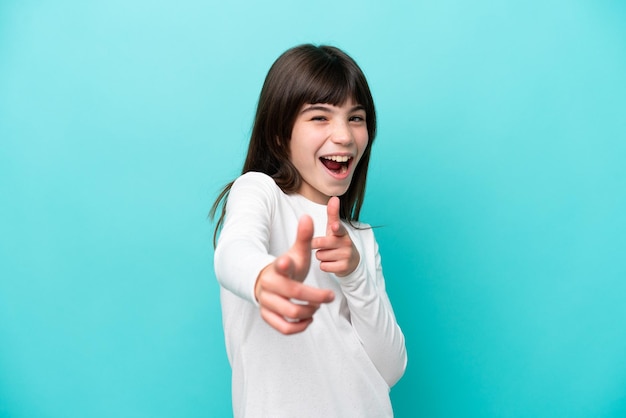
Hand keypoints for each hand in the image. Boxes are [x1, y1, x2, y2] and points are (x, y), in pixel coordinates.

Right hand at [255, 215, 334, 334]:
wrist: (265, 282)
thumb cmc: (286, 267)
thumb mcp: (296, 253)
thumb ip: (304, 237)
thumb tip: (308, 217)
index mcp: (277, 267)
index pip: (278, 265)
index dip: (282, 264)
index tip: (285, 261)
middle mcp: (270, 286)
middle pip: (294, 295)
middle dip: (317, 297)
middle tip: (331, 295)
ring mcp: (267, 302)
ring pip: (291, 313)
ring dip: (309, 310)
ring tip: (317, 306)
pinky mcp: (267, 316)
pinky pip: (284, 327)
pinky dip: (299, 326)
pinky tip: (309, 318)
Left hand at [312, 196, 359, 276]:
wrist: (352, 261)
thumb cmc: (338, 241)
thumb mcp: (335, 228)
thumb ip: (333, 214)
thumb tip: (334, 197)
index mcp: (342, 232)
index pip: (339, 228)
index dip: (336, 227)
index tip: (335, 227)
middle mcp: (346, 243)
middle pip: (320, 243)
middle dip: (317, 245)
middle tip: (324, 246)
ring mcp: (346, 256)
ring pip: (320, 255)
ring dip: (321, 256)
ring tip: (330, 255)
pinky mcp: (344, 268)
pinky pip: (323, 266)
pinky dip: (324, 265)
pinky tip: (331, 263)